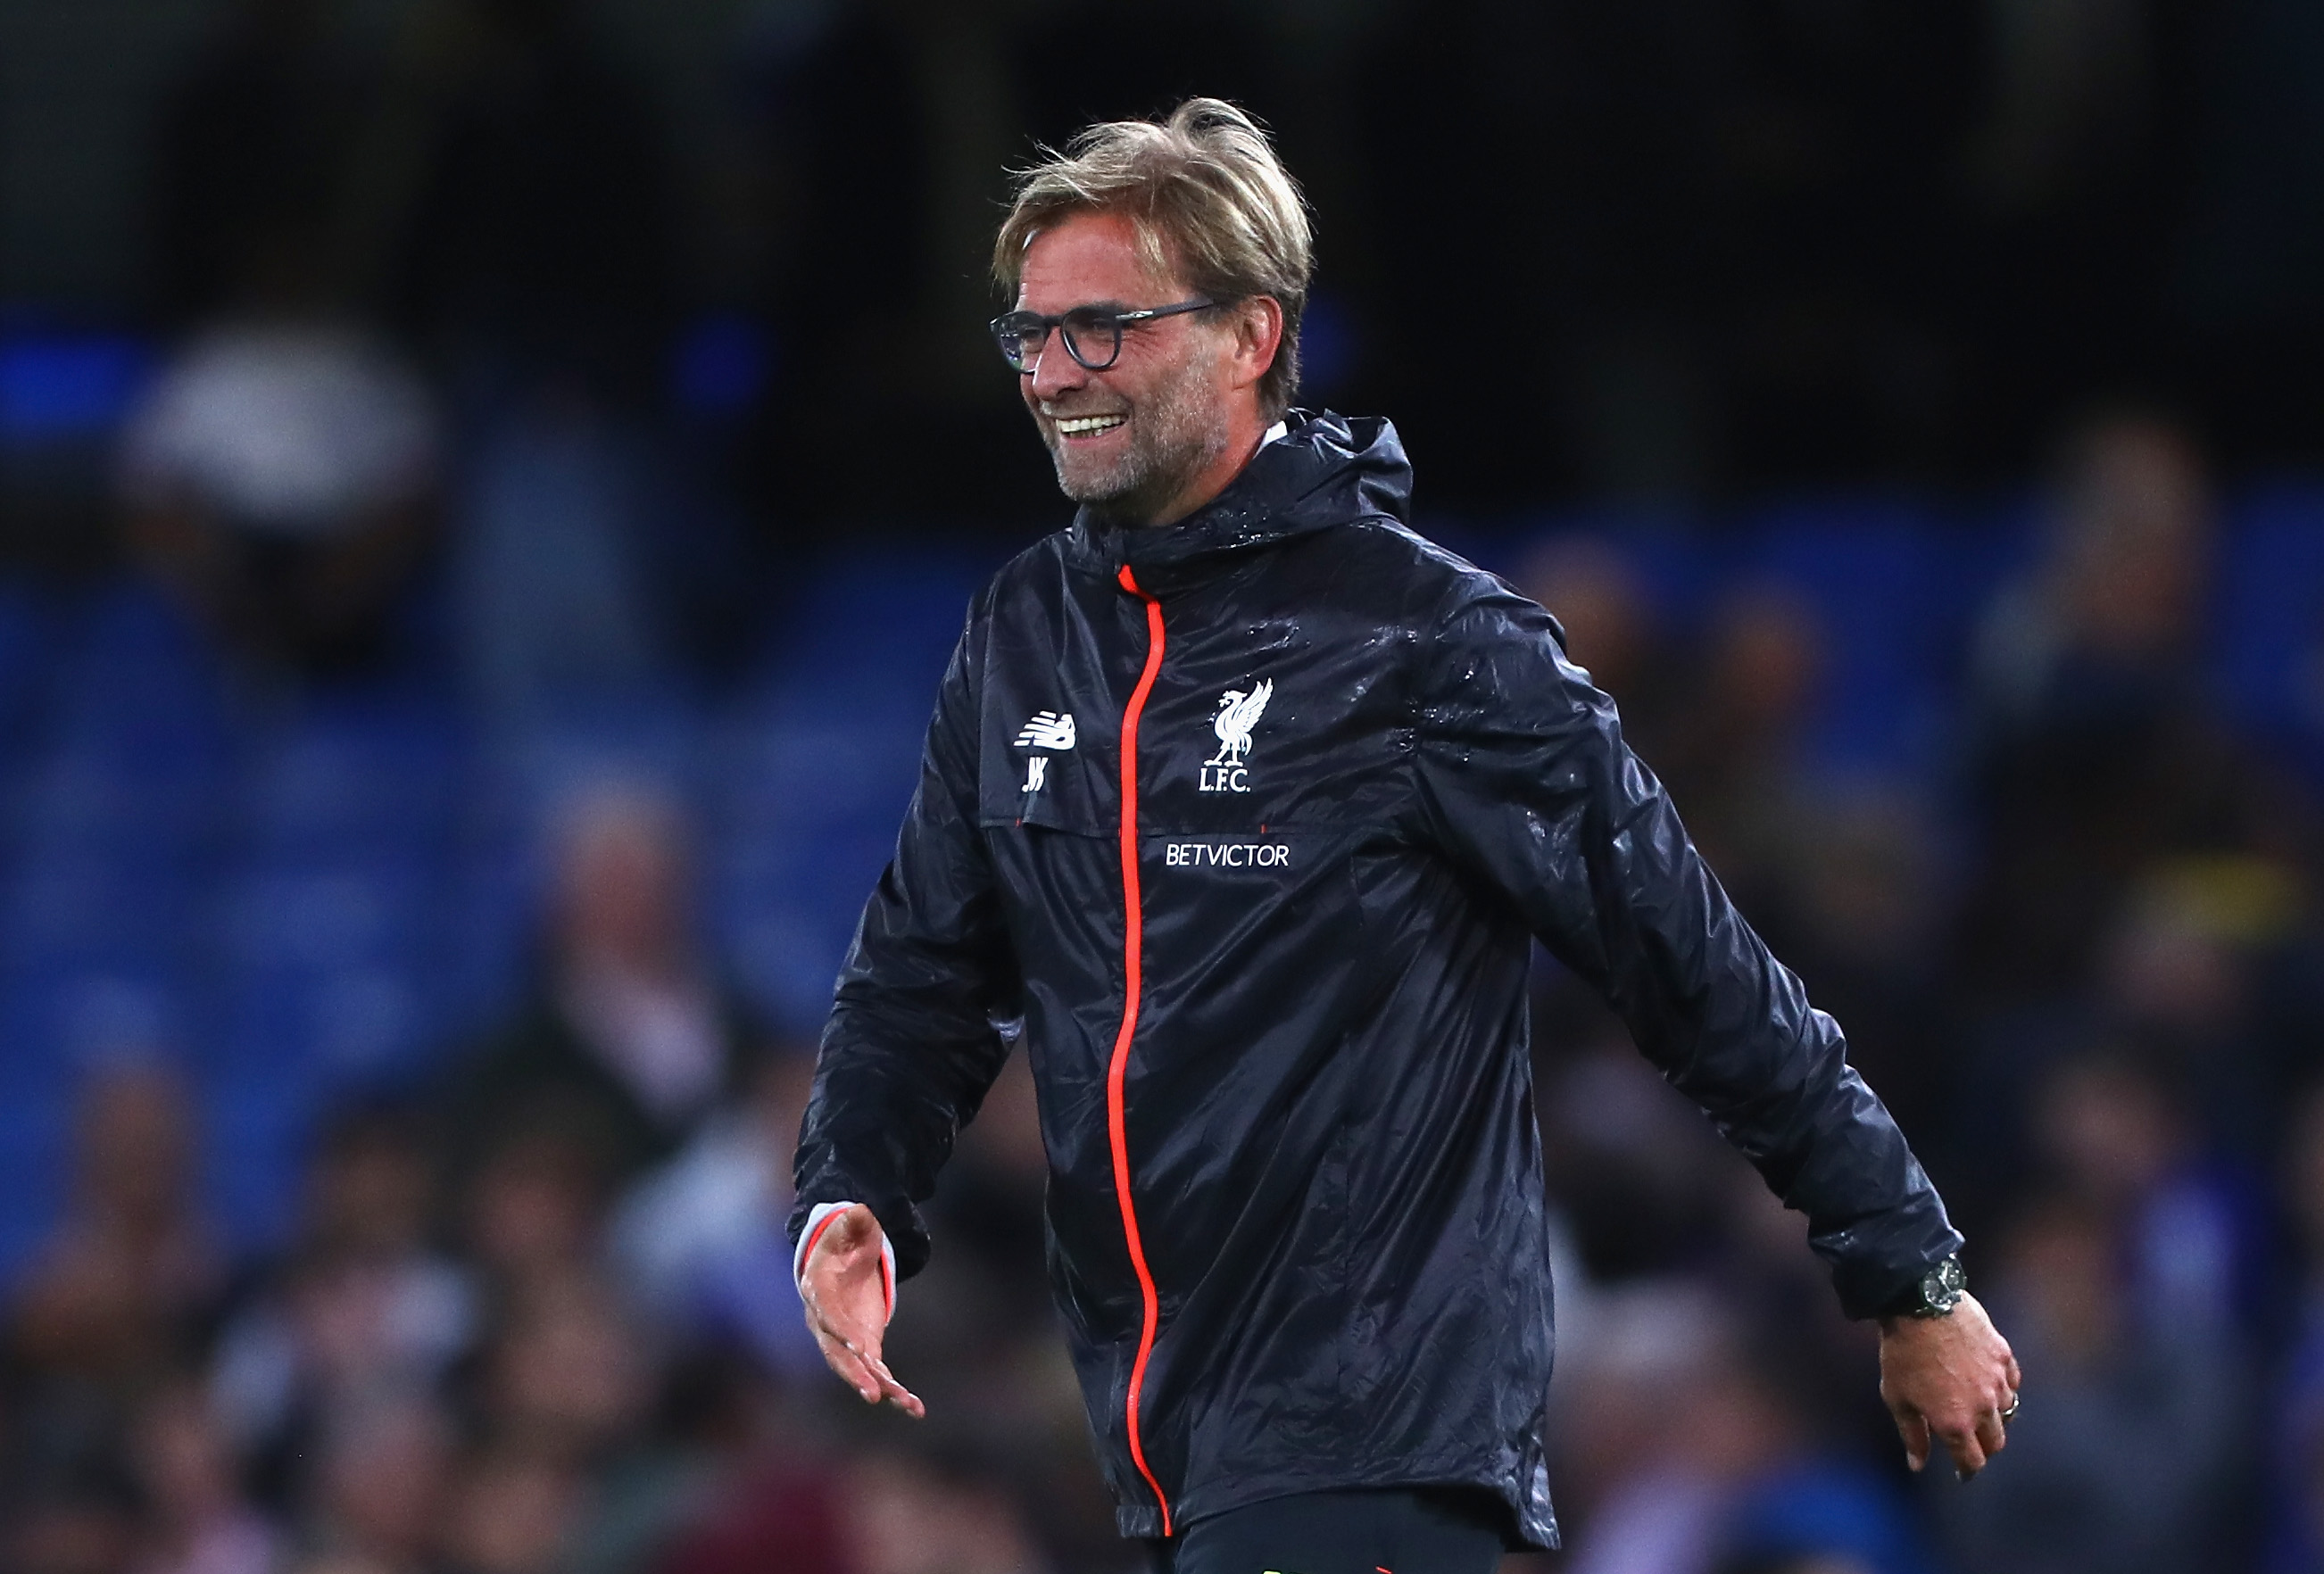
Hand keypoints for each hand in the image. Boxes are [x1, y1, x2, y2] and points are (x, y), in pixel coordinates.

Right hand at [800, 1204, 923, 1417]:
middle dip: (855, 1374)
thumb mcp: (851, 1225)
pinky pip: (877, 1372)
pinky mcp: (865, 1347)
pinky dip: (895, 1390)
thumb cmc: (844, 1239)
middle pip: (837, 1353)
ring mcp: (845, 1338)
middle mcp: (826, 1321)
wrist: (842, 1257)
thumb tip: (861, 1212)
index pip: (827, 1314)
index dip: (841, 1331)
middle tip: (873, 1392)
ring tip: (906, 1405)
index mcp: (819, 1289)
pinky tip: (915, 1407)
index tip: (860, 1348)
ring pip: (858, 1370)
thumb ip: (855, 1221)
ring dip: (880, 1388)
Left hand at [1878, 1291, 2019, 1479]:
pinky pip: (2012, 1383)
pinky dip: (2004, 1389)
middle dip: (1983, 1447)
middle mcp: (1983, 1407)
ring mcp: (1998, 1381)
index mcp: (1955, 1423)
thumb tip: (1918, 1465)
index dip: (1967, 1471)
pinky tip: (1990, 1384)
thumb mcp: (1897, 1399)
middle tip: (1970, 1442)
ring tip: (1978, 1412)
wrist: (1919, 1305)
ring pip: (2007, 1413)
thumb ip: (1913, 1436)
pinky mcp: (2004, 1356)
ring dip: (1995, 1418)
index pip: (1972, 1461)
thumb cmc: (1902, 1353)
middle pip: (1996, 1442)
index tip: (1963, 1473)